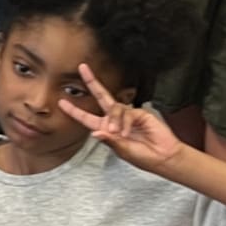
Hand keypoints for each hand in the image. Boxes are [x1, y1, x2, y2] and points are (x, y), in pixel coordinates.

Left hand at [58, 64, 185, 174]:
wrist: (164, 157)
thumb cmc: (143, 157)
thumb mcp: (123, 151)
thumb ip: (110, 141)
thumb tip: (94, 133)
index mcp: (106, 129)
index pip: (87, 118)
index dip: (74, 110)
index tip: (61, 102)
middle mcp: (115, 120)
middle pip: (101, 97)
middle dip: (92, 82)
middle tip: (82, 67)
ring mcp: (128, 115)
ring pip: (114, 108)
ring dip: (115, 121)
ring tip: (119, 133)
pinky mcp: (140, 113)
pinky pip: (127, 113)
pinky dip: (125, 123)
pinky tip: (127, 133)